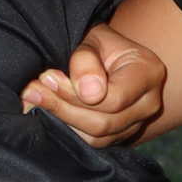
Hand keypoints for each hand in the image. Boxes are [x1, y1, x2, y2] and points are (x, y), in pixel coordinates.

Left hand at [20, 22, 166, 146]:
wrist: (106, 54)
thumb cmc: (99, 43)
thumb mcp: (91, 38)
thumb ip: (87, 60)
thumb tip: (89, 93)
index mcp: (149, 73)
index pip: (114, 99)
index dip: (76, 94)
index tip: (47, 77)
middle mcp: (148, 103)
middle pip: (104, 122)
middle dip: (63, 108)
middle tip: (33, 89)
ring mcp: (135, 124)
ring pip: (95, 137)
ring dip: (60, 120)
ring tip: (34, 98)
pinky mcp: (119, 136)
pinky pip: (91, 143)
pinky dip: (65, 129)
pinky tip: (45, 112)